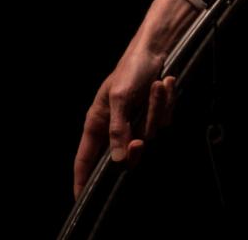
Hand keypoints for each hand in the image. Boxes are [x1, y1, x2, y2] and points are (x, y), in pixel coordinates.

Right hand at [74, 0, 196, 199]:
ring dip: (156, 110)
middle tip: (139, 141)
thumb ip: (118, 129)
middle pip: (125, 155)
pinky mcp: (155, 113)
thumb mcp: (120, 97)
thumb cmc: (132, 68)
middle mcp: (116, 126)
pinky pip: (164, 120)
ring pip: (150, 135)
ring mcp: (137, 120)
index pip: (85, 159)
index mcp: (97, 122)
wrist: (159, 47)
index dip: (82, 180)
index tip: (81, 200)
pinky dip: (166, 103)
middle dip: (136, 147)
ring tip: (157, 86)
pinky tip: (166, 84)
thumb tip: (118, 160)